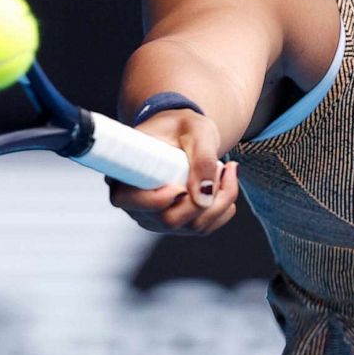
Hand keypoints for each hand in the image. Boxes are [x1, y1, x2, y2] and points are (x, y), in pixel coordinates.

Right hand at [105, 108, 240, 235]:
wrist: (184, 133)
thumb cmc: (183, 126)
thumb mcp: (197, 131)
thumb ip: (202, 159)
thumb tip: (204, 197)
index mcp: (127, 174)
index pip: (130, 201)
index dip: (156, 199)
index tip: (180, 185)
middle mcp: (137, 203)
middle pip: (170, 220)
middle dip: (204, 197)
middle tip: (220, 166)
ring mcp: (156, 217)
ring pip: (194, 226)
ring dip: (220, 200)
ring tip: (224, 168)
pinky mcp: (177, 224)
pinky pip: (205, 227)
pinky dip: (224, 207)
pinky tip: (226, 184)